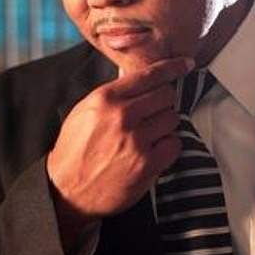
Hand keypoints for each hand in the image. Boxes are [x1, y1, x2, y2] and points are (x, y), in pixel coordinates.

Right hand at [47, 57, 193, 232]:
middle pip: (166, 95)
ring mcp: (137, 140)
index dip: (172, 67)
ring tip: (148, 136)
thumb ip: (111, 96)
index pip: (148, 75)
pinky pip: (175, 143)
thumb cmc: (74, 152)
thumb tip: (139, 82)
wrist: (67, 191)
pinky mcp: (147, 163)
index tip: (186, 64)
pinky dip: (168, 146)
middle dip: (163, 103)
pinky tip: (153, 151)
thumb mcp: (83, 112)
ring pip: (172, 118)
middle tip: (153, 114)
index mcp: (105, 99)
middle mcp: (122, 116)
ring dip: (164, 126)